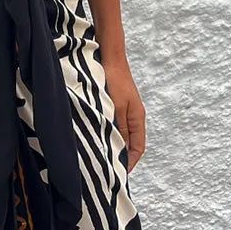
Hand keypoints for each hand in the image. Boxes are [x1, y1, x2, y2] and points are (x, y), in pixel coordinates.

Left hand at [102, 55, 145, 172]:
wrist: (108, 55)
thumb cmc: (113, 79)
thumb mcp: (115, 107)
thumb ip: (118, 128)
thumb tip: (118, 150)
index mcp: (137, 118)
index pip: (138, 147)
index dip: (130, 162)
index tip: (118, 174)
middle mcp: (132, 115)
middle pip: (129, 142)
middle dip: (119, 156)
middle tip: (105, 168)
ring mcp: (123, 108)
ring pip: (118, 133)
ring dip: (111, 143)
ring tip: (98, 155)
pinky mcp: (112, 102)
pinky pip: (111, 123)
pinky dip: (105, 131)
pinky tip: (92, 135)